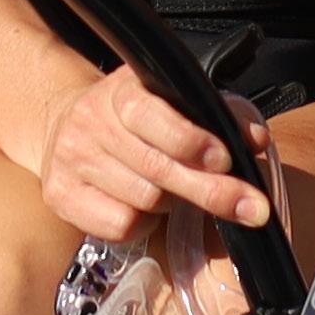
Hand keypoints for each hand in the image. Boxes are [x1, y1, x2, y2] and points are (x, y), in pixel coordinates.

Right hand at [28, 65, 270, 249]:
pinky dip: (142, 223)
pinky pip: (119, 224)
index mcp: (120, 90)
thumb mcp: (175, 101)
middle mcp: (89, 121)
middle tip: (249, 207)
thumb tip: (255, 139)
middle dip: (209, 190)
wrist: (66, 125)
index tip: (224, 159)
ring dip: (171, 204)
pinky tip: (140, 204)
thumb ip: (220, 116)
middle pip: (155, 167)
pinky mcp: (60, 195)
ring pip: (142, 199)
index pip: (149, 114)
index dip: (189, 139)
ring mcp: (70, 159)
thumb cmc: (136, 118)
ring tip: (172, 191)